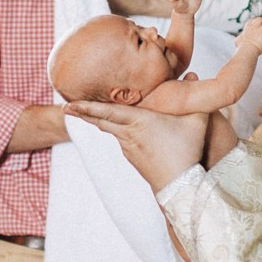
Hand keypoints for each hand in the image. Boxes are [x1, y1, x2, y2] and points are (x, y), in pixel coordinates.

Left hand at [65, 99, 210, 193]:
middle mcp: (128, 135)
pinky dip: (115, 130)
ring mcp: (128, 148)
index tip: (69, 104)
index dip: (87, 107)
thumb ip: (194, 96)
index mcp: (138, 122)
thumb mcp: (195, 122)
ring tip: (86, 112)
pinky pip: (121, 139)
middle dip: (83, 113)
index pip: (107, 112)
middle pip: (100, 121)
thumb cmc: (187, 152)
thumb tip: (193, 75)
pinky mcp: (132, 158)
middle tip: (67, 107)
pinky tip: (118, 126)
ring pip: (110, 130)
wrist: (181, 186)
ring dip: (98, 120)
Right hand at [236, 17, 261, 48]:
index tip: (259, 24)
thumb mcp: (238, 42)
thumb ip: (239, 40)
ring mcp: (259, 31)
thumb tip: (237, 41)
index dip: (255, 23)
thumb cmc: (241, 49)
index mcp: (247, 30)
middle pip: (259, 20)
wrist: (245, 51)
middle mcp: (253, 28)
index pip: (251, 22)